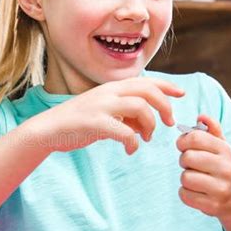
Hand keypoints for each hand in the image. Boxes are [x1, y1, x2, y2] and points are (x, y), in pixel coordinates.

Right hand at [29, 77, 184, 155]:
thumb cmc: (79, 122)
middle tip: (169, 123)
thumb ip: (125, 113)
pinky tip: (131, 149)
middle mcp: (108, 92)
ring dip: (150, 124)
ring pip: (140, 108)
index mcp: (112, 88)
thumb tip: (146, 123)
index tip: (181, 93)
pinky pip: (124, 131)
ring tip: (147, 137)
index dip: (167, 86)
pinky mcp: (95, 123)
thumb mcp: (105, 112)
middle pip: (148, 91)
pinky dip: (133, 142)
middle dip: (165, 107)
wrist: (49, 129)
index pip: (146, 81)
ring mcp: (101, 106)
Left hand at [176, 113, 230, 219]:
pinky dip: (186, 194)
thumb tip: (201, 116)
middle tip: (192, 166)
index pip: (194, 138)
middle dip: (184, 161)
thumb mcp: (223, 148)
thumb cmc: (224, 169)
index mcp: (225, 150)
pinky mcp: (212, 205)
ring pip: (185, 178)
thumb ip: (212, 130)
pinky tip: (197, 192)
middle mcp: (225, 168)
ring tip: (197, 180)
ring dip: (185, 179)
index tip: (184, 147)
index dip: (183, 141)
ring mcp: (220, 188)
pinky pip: (184, 195)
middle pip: (187, 157)